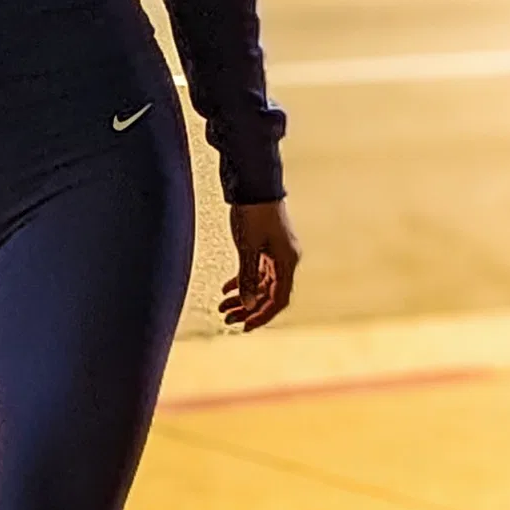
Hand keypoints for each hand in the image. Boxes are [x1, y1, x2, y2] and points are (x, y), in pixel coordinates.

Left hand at [221, 199, 299, 331]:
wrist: (254, 183)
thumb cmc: (253, 213)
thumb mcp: (247, 248)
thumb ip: (248, 277)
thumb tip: (248, 305)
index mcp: (287, 262)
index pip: (278, 300)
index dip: (261, 316)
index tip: (244, 327)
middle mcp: (285, 260)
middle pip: (269, 294)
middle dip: (248, 308)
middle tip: (227, 319)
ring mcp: (277, 253)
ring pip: (262, 284)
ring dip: (243, 297)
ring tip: (222, 307)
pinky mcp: (267, 246)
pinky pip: (257, 271)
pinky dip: (243, 281)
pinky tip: (226, 289)